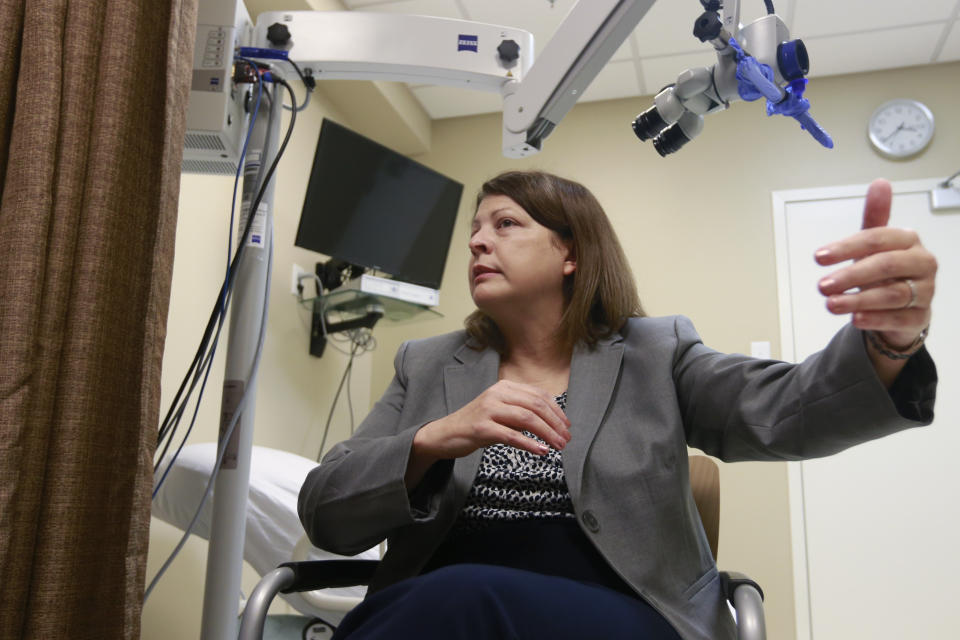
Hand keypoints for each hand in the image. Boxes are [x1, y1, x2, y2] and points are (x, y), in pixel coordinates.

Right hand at [414, 380, 571, 459]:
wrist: (445, 434)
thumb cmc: (477, 424)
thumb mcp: (501, 412)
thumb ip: (522, 411)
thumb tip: (552, 421)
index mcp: (504, 387)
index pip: (538, 395)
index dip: (557, 411)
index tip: (567, 426)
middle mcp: (497, 394)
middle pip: (535, 405)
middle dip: (555, 423)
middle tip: (566, 439)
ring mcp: (488, 409)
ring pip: (527, 419)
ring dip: (547, 433)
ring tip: (558, 446)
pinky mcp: (481, 428)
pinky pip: (511, 435)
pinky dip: (530, 444)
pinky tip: (541, 451)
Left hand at [815, 178, 936, 348]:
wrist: (901, 307)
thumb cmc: (885, 271)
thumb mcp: (875, 244)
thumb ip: (875, 217)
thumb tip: (880, 183)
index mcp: (908, 241)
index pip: (877, 239)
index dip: (846, 247)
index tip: (818, 257)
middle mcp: (921, 264)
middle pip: (886, 265)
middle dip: (851, 275)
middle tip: (822, 285)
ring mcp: (924, 291)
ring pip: (892, 295)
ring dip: (858, 300)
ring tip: (831, 304)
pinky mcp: (920, 317)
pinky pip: (899, 318)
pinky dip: (875, 319)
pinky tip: (855, 319)